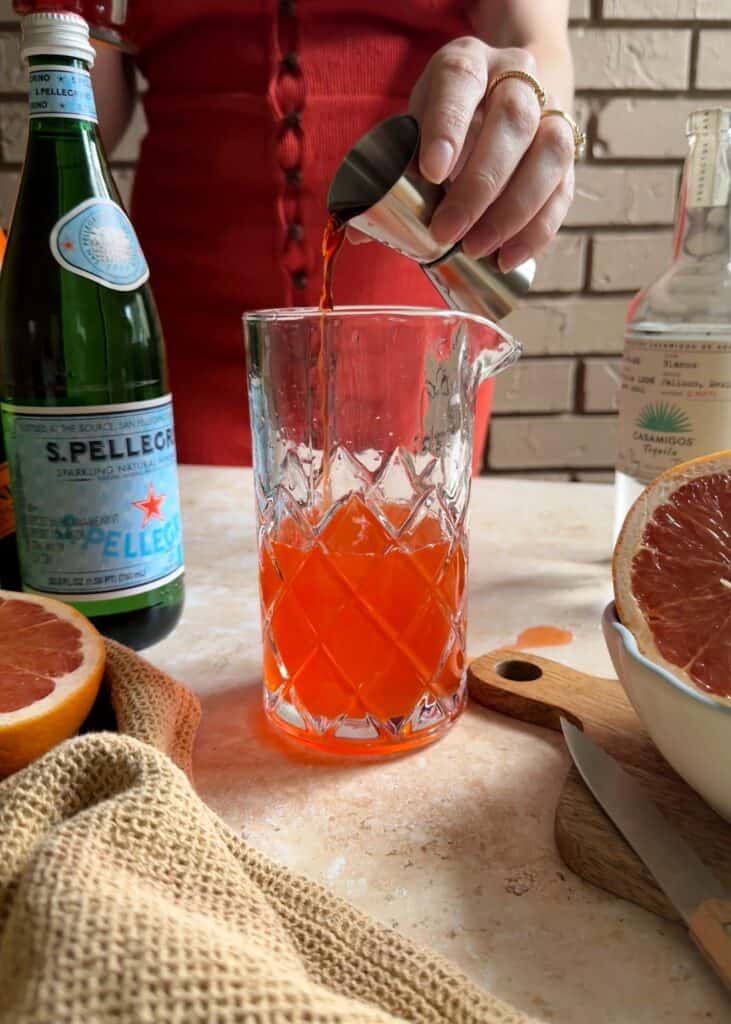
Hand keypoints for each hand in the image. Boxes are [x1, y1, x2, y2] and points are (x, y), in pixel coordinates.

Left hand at [408, 37, 574, 270]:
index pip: (461, 83)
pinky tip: (510, 256)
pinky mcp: (568, 152)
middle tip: (447, 233)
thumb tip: (360, 232)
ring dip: (514, 210)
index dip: (448, 127)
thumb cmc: (447, 121)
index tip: (431, 172)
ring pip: (549, 153)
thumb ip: (389, 172)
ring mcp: (551, 112)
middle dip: (479, 186)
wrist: (501, 97)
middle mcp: (517, 79)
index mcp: (468, 63)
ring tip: (479, 249)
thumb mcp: (414, 128)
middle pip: (512, 121)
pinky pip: (563, 189)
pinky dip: (538, 228)